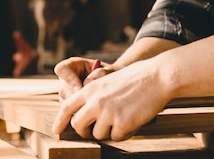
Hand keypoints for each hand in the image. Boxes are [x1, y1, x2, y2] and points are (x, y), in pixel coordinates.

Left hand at [51, 58, 170, 140]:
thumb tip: (85, 112)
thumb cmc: (136, 77)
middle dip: (84, 131)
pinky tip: (132, 120)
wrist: (156, 77)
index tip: (56, 130)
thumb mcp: (108, 80)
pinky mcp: (122, 124)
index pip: (67, 108)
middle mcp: (95, 102)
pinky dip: (124, 132)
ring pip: (98, 134)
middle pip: (78, 125)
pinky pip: (117, 137)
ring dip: (109, 130)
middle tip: (93, 130)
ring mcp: (108, 114)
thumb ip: (95, 94)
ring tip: (122, 117)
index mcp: (91, 89)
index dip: (60, 121)